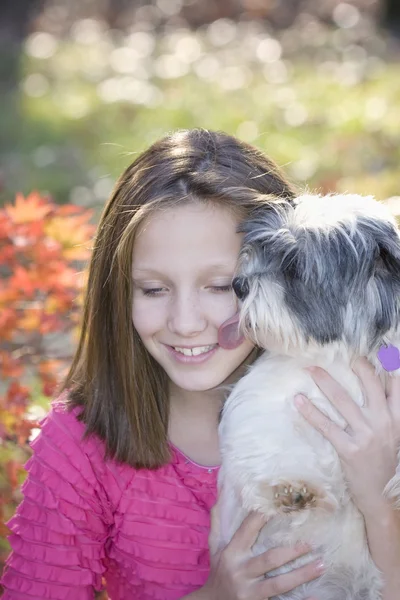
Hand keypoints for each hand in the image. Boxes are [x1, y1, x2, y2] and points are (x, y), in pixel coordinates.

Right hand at [202, 511, 322, 599]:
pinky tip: (315, 596)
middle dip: (292, 551)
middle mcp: (240, 571)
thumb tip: (218, 498)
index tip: (280, 505)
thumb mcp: (215, 549)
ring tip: (321, 565)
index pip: (247, 530)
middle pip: (269, 559)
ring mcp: (249, 592)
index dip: (262, 517)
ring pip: (279, 584)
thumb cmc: (218, 573)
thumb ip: (217, 524)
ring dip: (302, 574)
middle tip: (312, 542)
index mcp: (232, 553)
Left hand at [295, 357, 399, 516]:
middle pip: (369, 386)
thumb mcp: (394, 435)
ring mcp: (365, 437)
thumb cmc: (384, 461)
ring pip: (343, 401)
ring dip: (325, 382)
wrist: (380, 496)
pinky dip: (311, 412)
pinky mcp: (348, 450)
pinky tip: (298, 401)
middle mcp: (383, 424)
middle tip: (341, 354)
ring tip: (311, 369)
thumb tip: (379, 383)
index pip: (396, 387)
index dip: (388, 366)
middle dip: (356, 366)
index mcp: (397, 420)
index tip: (377, 350)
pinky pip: (326, 426)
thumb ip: (388, 411)